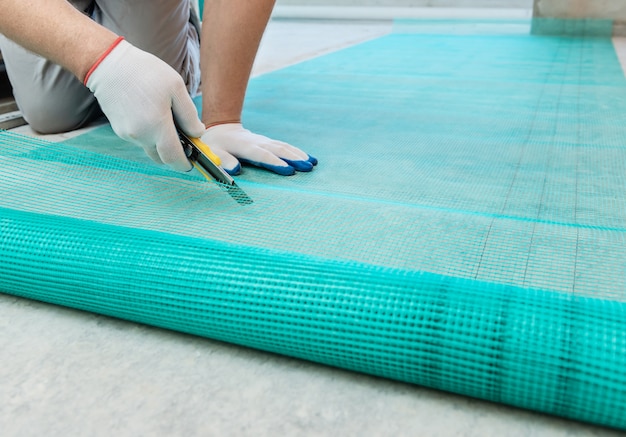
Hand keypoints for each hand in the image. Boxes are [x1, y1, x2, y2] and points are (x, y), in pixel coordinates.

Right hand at [85, 38, 204, 171]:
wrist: (108, 64)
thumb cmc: (146, 72)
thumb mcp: (176, 88)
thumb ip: (189, 115)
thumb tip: (198, 134)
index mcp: (156, 127)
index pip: (173, 158)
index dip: (185, 164)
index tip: (192, 161)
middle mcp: (140, 136)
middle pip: (161, 157)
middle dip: (174, 153)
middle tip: (184, 138)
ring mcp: (127, 134)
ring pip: (150, 148)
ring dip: (160, 142)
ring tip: (165, 118)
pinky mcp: (119, 130)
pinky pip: (140, 139)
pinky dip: (149, 134)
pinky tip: (150, 113)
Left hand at [200, 123, 316, 175]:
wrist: (221, 129)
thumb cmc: (215, 146)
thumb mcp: (212, 154)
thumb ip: (223, 161)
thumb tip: (236, 169)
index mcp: (245, 147)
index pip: (262, 155)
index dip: (275, 162)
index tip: (289, 170)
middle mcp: (258, 143)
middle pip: (278, 150)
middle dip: (294, 159)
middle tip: (308, 168)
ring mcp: (264, 141)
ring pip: (284, 147)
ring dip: (299, 155)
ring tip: (312, 163)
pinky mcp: (269, 143)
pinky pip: (285, 146)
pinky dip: (297, 152)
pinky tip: (308, 158)